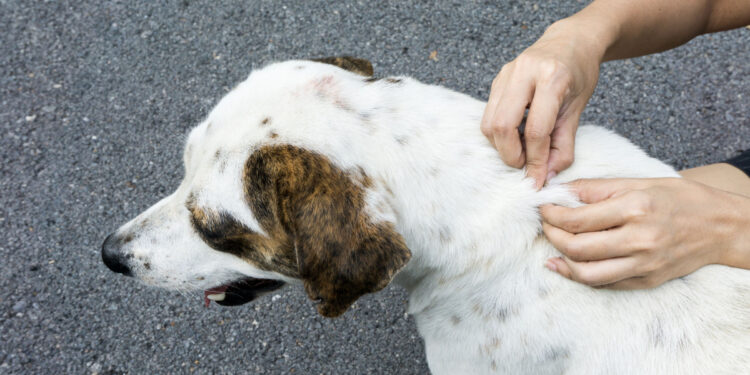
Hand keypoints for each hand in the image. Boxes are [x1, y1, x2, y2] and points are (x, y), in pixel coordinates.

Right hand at [481, 21, 603, 188]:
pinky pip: (489, 114)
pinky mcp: (496, 80)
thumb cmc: (578, 74)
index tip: (536, 181)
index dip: (535, 160)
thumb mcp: (578, 109)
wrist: (570, 42)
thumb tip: (545, 176)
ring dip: (502, 146)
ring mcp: (506, 74)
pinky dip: (500, 133)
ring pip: (489, 122)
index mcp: (552, 78)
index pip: (536, 130)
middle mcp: (524, 72)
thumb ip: (563, 145)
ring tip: (522, 150)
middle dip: (511, 155)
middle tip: (525, 165)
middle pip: (502, 126)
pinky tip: (517, 135)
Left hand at [541, 178, 749, 288]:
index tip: (543, 207)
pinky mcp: (648, 280)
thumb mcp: (639, 183)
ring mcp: (644, 264)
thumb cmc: (681, 199)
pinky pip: (605, 284)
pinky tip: (566, 265)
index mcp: (635, 208)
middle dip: (551, 235)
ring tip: (552, 247)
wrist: (722, 226)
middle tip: (545, 224)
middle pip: (576, 247)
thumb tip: (560, 189)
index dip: (551, 214)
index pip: (576, 218)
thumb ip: (597, 189)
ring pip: (587, 273)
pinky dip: (581, 276)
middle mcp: (639, 239)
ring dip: (561, 260)